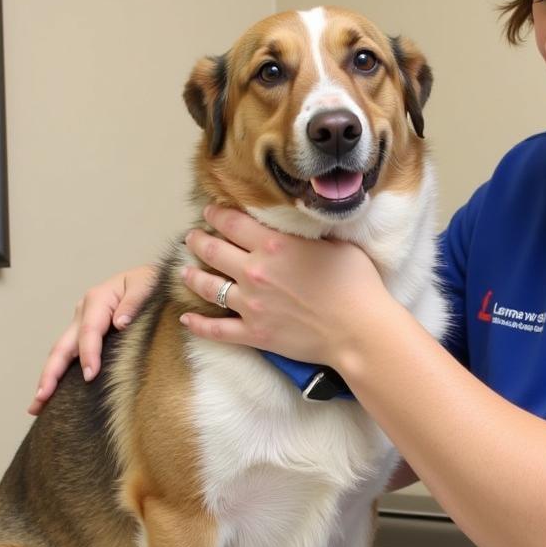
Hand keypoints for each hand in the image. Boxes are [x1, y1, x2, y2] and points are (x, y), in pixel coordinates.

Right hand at [28, 265, 157, 414]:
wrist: (150, 278)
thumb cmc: (150, 281)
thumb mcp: (147, 284)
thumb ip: (135, 302)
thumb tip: (120, 323)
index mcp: (98, 300)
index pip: (89, 331)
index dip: (89, 354)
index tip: (90, 376)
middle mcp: (84, 312)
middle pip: (63, 346)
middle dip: (50, 373)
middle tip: (41, 399)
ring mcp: (81, 322)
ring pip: (61, 352)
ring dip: (49, 378)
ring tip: (37, 405)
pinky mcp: (85, 332)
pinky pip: (70, 354)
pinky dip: (60, 373)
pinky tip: (54, 393)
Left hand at [181, 205, 385, 365]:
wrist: (360, 331)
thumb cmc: (357, 285)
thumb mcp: (336, 244)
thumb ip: (307, 233)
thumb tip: (297, 223)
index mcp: (274, 245)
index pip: (232, 222)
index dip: (216, 214)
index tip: (210, 212)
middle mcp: (255, 271)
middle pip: (212, 250)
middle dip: (197, 241)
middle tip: (192, 237)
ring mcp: (250, 305)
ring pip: (207, 287)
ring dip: (192, 276)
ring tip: (185, 271)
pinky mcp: (254, 334)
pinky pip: (216, 330)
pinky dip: (197, 324)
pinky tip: (186, 318)